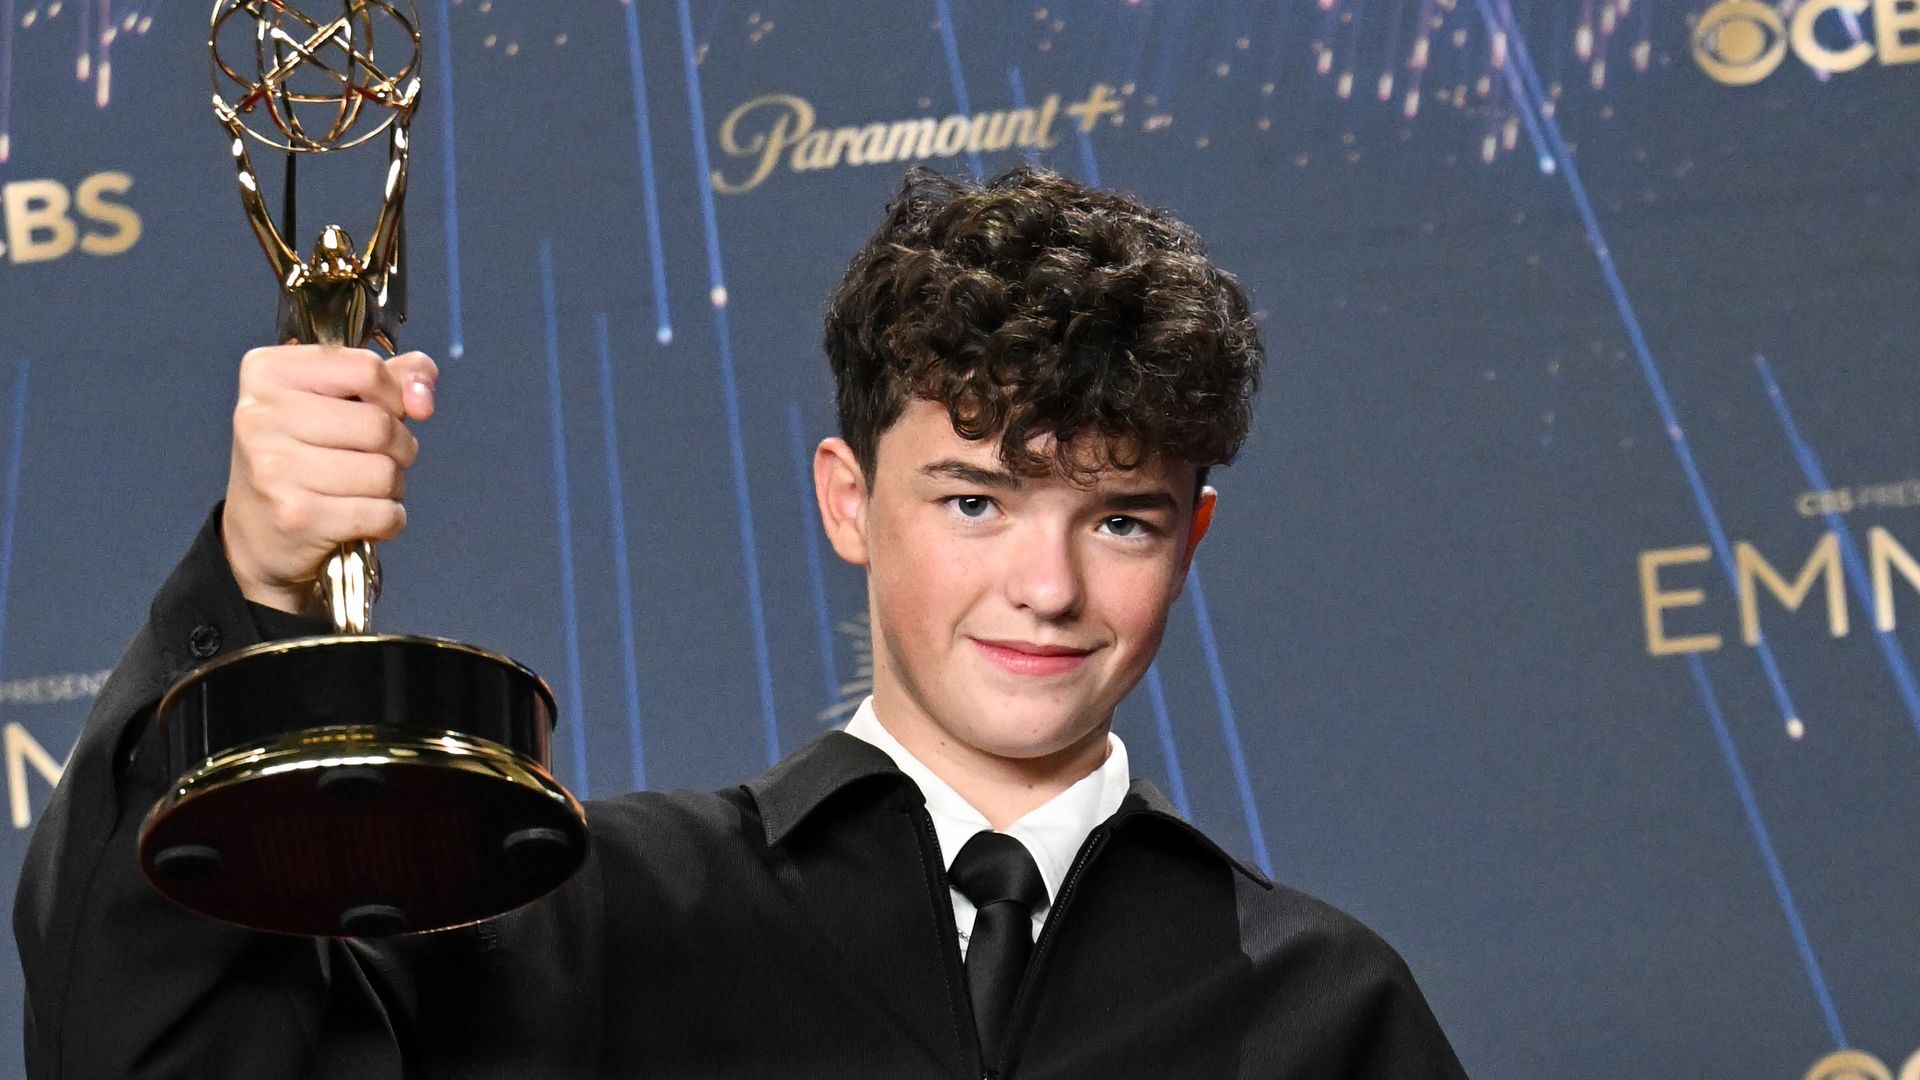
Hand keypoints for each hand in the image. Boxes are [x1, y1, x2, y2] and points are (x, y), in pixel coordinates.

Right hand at [221, 345, 437, 614]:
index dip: (394, 394)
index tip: (386, 411)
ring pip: (385, 472)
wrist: (257, 533)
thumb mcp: (337, 400)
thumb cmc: (305, 455)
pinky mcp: (295, 516)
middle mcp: (261, 416)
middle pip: (379, 424)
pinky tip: (363, 517)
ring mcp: (274, 468)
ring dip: (393, 485)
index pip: (366, 368)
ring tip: (365, 488)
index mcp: (268, 373)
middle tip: (378, 457)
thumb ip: (395, 379)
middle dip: (400, 446)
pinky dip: (389, 519)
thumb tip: (423, 399)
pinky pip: (382, 513)